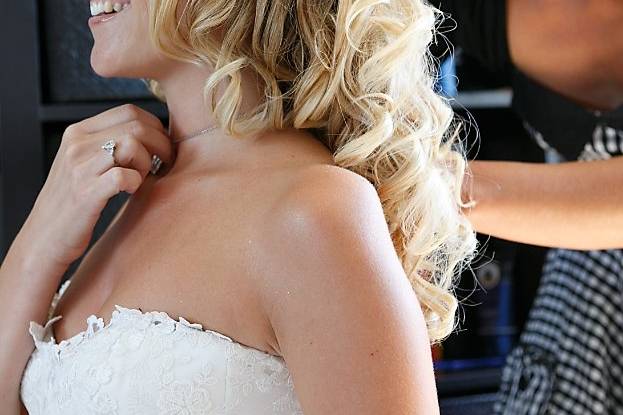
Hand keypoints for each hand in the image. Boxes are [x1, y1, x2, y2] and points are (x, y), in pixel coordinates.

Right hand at [23, 104, 172, 269]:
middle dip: (161, 145)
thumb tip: (154, 134)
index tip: (161, 148)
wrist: (43, 238)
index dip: (156, 128)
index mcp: (78, 132)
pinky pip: (124, 176)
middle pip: (137, 126)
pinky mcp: (85, 193)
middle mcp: (76, 144)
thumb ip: (110, 144)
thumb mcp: (85, 163)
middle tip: (162, 165)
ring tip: (140, 178)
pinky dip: (136, 183)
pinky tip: (130, 191)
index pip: (129, 111)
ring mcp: (79, 168)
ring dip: (147, 163)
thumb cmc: (73, 202)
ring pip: (132, 145)